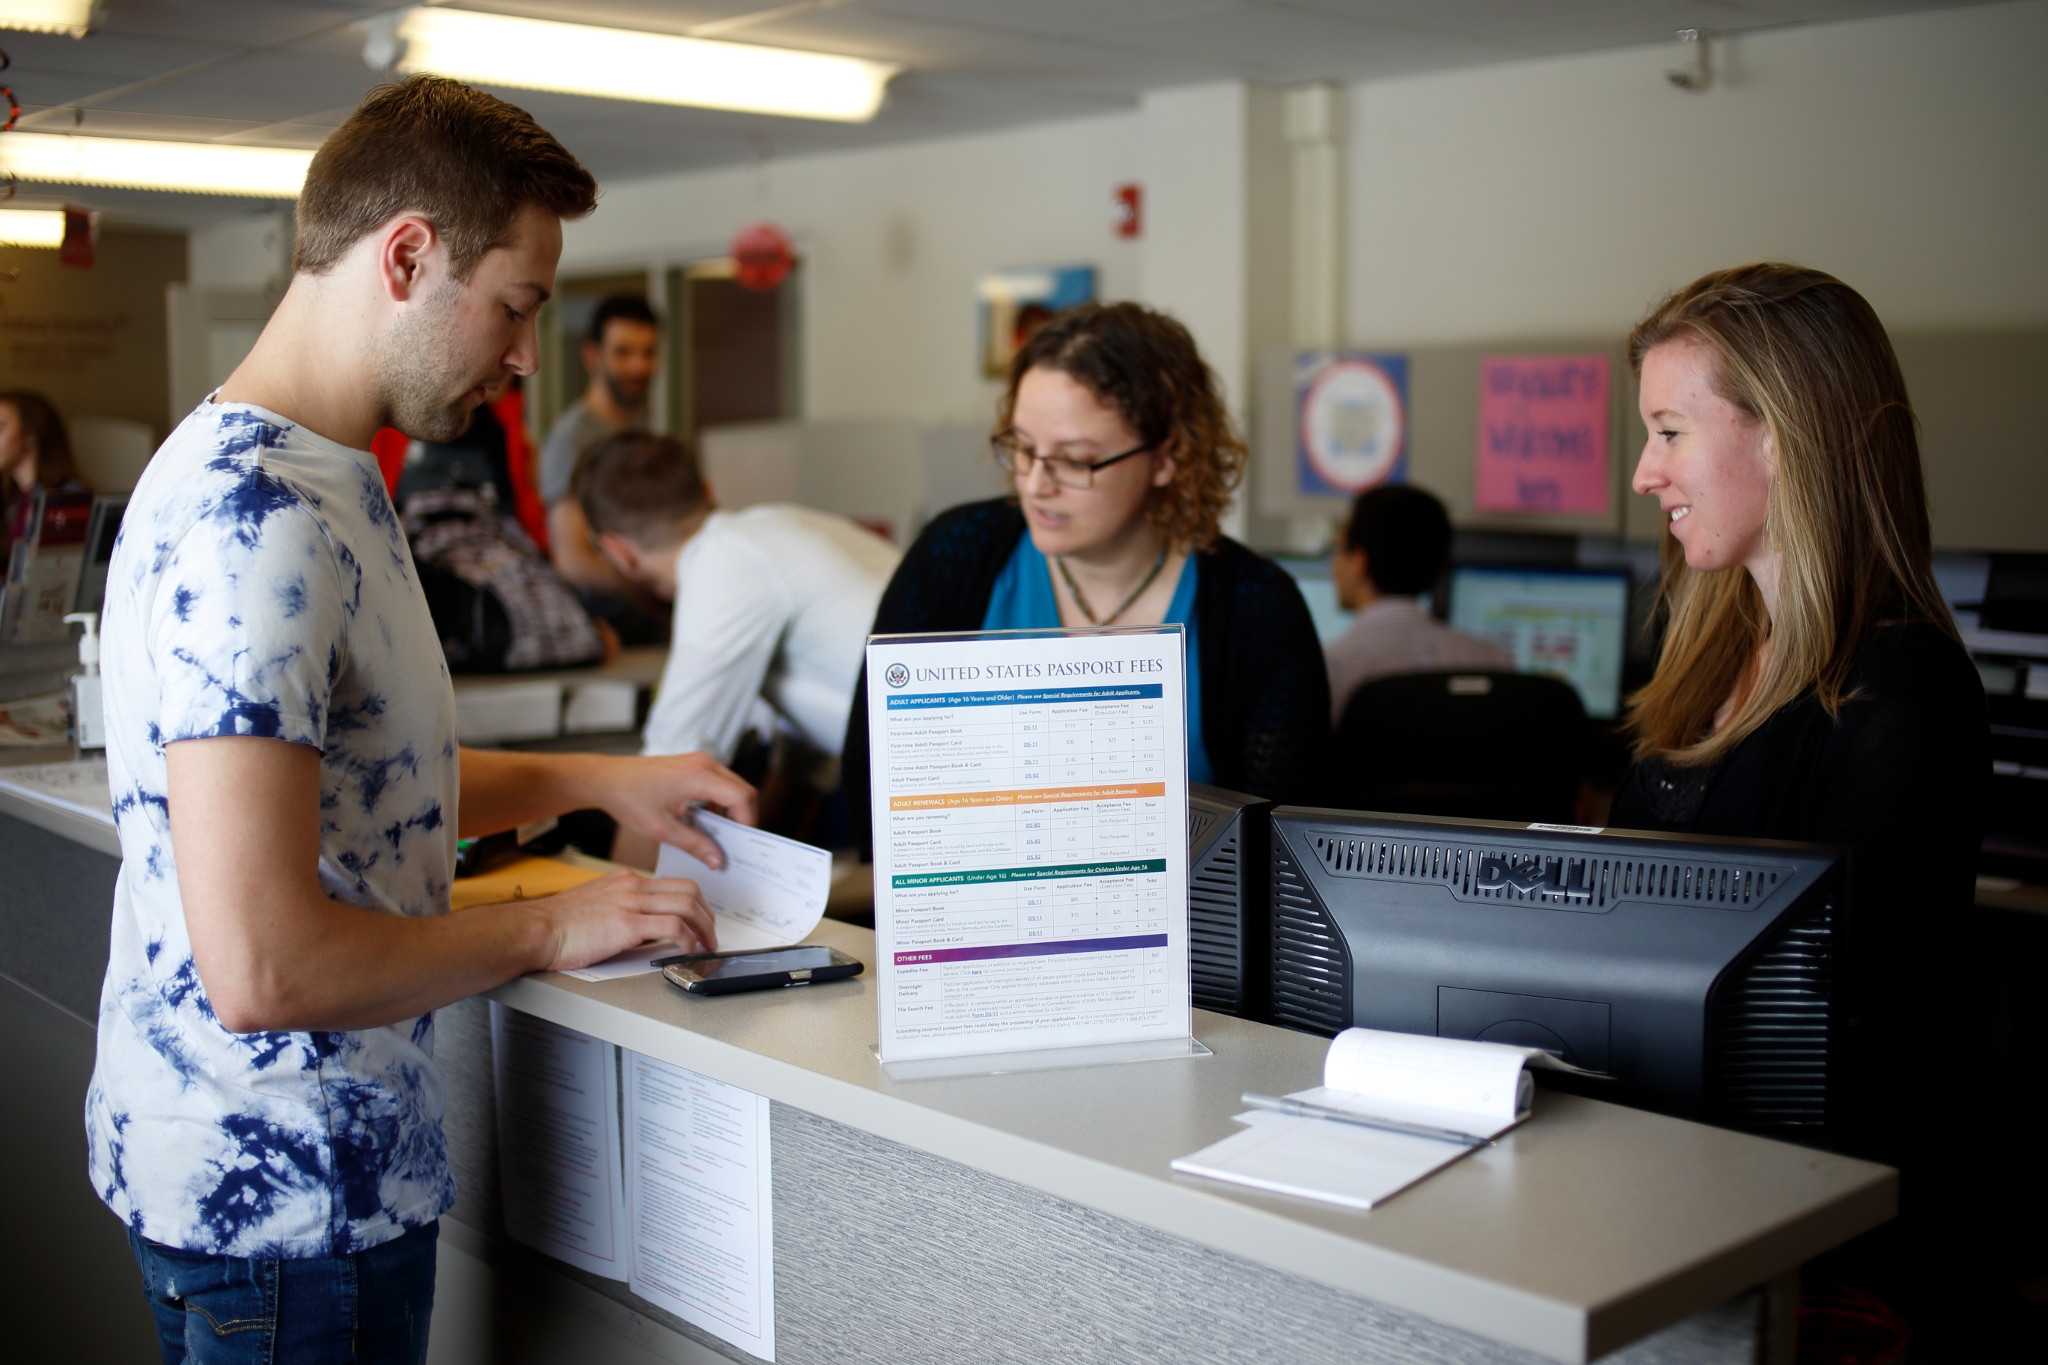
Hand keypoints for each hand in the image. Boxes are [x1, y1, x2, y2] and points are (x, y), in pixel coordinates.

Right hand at [531, 868, 716, 970]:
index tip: (700, 920)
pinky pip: (672, 926)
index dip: (696, 903)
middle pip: (689, 890)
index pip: (674, 884)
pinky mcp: (626, 923)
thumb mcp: (599, 905)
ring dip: (703, 928)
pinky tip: (687, 951)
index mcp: (625, 880)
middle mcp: (631, 885)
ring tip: (705, 946)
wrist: (536, 930)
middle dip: (707, 915)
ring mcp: (630, 902)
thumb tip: (649, 929)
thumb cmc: (559, 926)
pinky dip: (687, 940)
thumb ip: (625, 909)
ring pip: (686, 905)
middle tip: (710, 935)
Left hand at [591, 751, 756, 868]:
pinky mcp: (694, 764)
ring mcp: (700, 761)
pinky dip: (720, 802)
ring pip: (733, 787)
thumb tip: (718, 860)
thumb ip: (695, 844)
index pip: (742, 797)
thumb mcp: (662, 829)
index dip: (747, 822)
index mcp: (699, 776)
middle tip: (734, 844)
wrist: (606, 779)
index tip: (741, 845)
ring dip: (731, 810)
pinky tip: (706, 821)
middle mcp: (704, 763)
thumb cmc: (628, 798)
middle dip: (743, 818)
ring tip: (720, 835)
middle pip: (743, 790)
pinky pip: (720, 783)